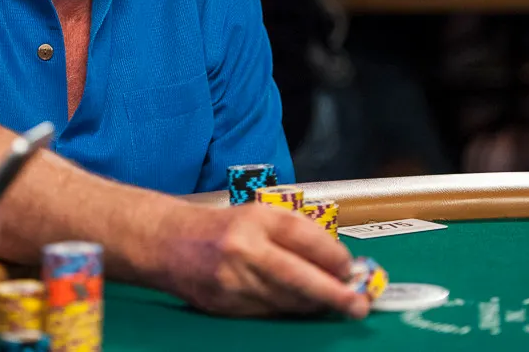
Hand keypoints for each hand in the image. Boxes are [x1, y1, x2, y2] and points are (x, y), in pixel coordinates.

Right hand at [157, 203, 368, 318]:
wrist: (169, 244)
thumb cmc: (222, 228)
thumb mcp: (259, 217)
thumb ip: (296, 234)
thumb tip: (337, 262)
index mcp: (254, 220)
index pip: (302, 237)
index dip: (332, 256)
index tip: (352, 268)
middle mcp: (243, 249)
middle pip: (298, 276)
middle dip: (333, 293)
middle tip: (359, 303)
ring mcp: (233, 281)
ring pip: (286, 300)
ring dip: (315, 304)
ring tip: (337, 305)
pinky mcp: (226, 306)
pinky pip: (269, 312)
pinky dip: (290, 310)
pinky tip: (303, 307)